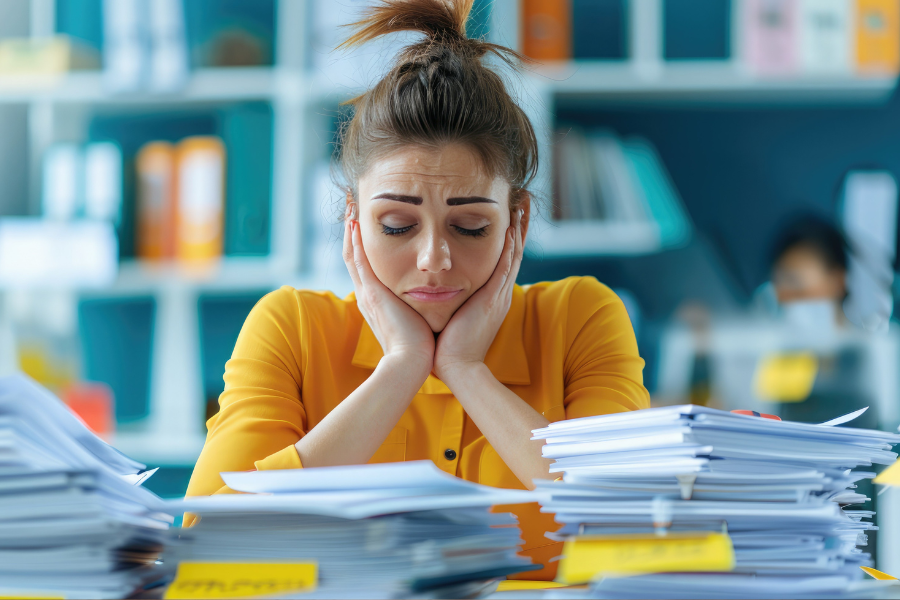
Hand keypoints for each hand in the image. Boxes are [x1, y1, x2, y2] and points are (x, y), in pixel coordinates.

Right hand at [342, 205, 434, 374]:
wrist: (411, 363)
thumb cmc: (420, 346)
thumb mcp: (416, 319)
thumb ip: (418, 307)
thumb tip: (431, 298)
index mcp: (377, 301)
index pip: (366, 266)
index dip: (363, 245)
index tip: (365, 225)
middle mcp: (366, 294)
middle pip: (353, 256)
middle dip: (351, 232)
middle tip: (351, 208)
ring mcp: (366, 293)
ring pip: (352, 254)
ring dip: (350, 230)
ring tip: (349, 207)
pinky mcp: (371, 293)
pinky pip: (358, 260)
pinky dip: (354, 240)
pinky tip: (354, 221)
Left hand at [433, 209, 524, 381]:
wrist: (454, 367)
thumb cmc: (447, 346)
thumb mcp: (452, 315)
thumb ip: (449, 299)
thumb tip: (434, 287)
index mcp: (490, 296)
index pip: (503, 259)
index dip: (508, 236)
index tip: (509, 214)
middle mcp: (499, 292)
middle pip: (514, 251)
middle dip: (519, 225)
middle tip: (523, 200)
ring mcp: (498, 295)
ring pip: (513, 253)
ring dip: (518, 228)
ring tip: (522, 204)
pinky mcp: (492, 299)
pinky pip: (505, 266)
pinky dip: (509, 246)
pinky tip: (511, 227)